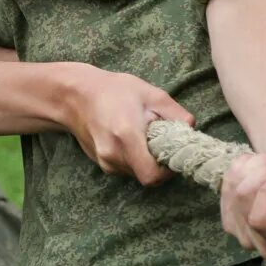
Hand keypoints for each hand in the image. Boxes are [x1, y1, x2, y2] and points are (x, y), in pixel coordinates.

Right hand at [62, 67, 194, 185]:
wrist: (74, 94)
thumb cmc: (114, 90)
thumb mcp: (151, 94)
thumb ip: (176, 114)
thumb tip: (191, 131)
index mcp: (126, 136)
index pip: (152, 176)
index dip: (167, 171)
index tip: (171, 154)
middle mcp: (113, 154)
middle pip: (146, 176)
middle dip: (157, 163)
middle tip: (159, 140)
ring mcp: (104, 161)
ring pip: (135, 173)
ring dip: (144, 160)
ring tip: (141, 135)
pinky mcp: (100, 162)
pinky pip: (124, 168)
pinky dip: (132, 158)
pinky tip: (128, 138)